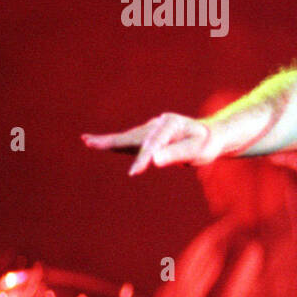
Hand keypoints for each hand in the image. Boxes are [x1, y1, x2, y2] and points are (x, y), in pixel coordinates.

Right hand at [82, 113, 219, 174]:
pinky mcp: (146, 138)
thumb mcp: (197, 150)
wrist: (209, 137)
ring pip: (127, 138)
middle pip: (133, 137)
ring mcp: (150, 130)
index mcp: (171, 124)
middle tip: (89, 142)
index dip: (143, 158)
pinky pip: (129, 142)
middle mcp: (157, 124)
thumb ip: (177, 154)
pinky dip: (114, 143)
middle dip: (113, 141)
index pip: (154, 144)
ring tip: (87, 141)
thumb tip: (154, 160)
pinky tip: (95, 142)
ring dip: (108, 141)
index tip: (135, 172)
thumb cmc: (204, 144)